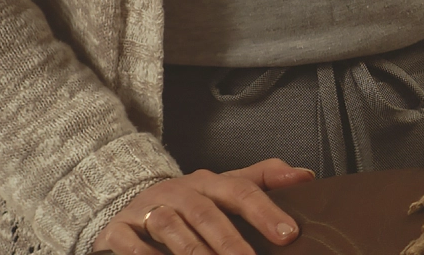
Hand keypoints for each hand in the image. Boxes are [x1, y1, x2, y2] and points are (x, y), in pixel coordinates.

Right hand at [96, 158, 314, 254]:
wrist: (127, 202)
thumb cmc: (189, 202)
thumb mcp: (224, 187)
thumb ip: (264, 180)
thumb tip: (305, 176)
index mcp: (208, 182)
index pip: (241, 191)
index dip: (265, 212)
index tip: (288, 234)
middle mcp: (178, 192)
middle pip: (206, 214)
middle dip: (230, 241)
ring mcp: (147, 209)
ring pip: (171, 228)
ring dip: (193, 251)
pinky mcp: (118, 230)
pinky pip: (130, 243)